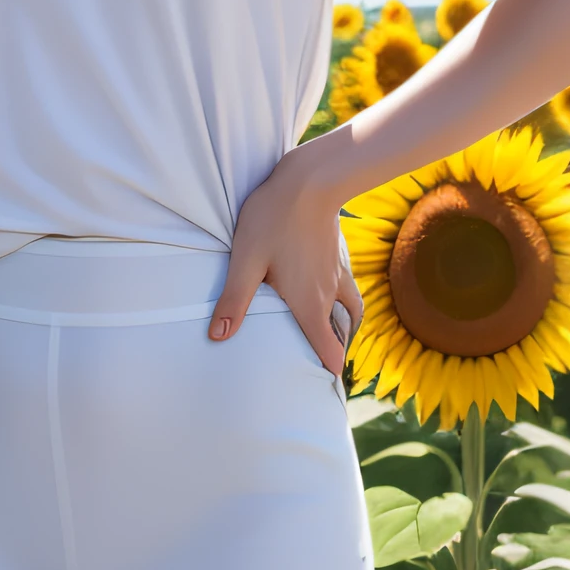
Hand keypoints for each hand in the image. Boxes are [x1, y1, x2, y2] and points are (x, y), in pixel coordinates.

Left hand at [207, 149, 362, 376]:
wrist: (311, 180)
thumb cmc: (273, 219)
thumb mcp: (246, 259)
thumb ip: (234, 299)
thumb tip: (218, 337)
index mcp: (310, 303)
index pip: (329, 351)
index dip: (328, 373)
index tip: (322, 389)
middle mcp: (330, 294)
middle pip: (341, 337)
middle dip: (334, 355)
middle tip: (321, 371)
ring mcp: (337, 275)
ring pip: (351, 313)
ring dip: (343, 329)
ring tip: (332, 337)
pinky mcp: (337, 257)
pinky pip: (349, 291)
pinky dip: (345, 304)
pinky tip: (328, 295)